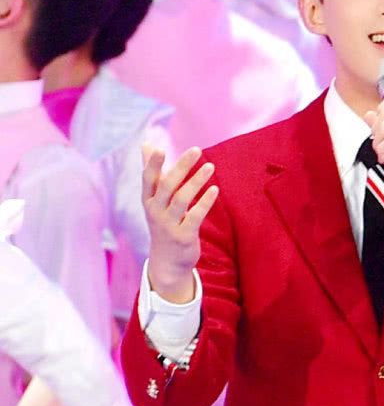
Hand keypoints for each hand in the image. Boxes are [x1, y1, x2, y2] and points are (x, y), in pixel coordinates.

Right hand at [142, 145, 217, 302]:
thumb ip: (153, 171)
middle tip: (196, 149)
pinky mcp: (184, 236)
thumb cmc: (163, 223)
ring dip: (197, 181)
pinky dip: (205, 202)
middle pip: (167, 186)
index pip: (148, 179)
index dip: (152, 164)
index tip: (159, 149)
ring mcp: (169, 225)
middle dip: (181, 166)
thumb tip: (147, 143)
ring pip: (182, 199)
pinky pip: (195, 216)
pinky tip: (214, 189)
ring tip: (210, 166)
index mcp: (149, 200)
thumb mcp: (154, 200)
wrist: (167, 262)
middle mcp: (156, 212)